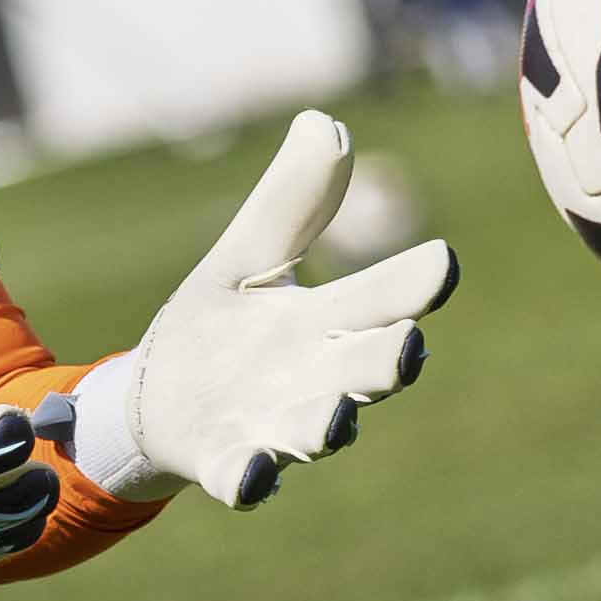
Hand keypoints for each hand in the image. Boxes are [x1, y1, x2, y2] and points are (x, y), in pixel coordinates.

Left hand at [71, 112, 456, 507]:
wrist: (157, 402)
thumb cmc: (222, 325)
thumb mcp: (250, 257)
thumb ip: (292, 201)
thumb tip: (326, 122)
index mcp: (325, 321)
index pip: (381, 298)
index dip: (412, 284)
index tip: (443, 263)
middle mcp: (314, 377)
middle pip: (363, 367)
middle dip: (385, 360)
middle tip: (408, 348)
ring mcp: (273, 424)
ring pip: (313, 428)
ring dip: (327, 425)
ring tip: (337, 420)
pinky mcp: (226, 462)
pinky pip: (244, 477)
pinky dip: (250, 479)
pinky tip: (252, 477)